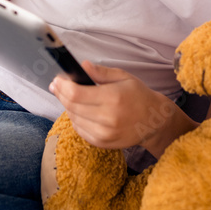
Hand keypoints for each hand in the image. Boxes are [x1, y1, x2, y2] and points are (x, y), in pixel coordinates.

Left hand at [49, 61, 192, 153]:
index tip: (57, 79)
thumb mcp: (124, 77)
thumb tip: (82, 66)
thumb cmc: (139, 96)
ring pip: (74, 119)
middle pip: (72, 106)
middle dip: (61, 94)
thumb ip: (101, 72)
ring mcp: (105, 133)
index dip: (63, 86)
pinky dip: (76, 119)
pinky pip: (80, 130)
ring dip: (67, 106)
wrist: (153, 121)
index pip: (76, 94)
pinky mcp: (103, 143)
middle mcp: (108, 118)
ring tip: (69, 96)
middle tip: (57, 85)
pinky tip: (80, 111)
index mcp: (113, 98)